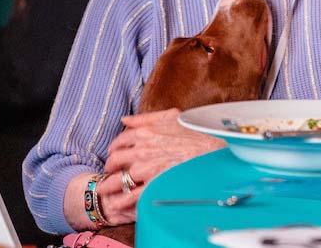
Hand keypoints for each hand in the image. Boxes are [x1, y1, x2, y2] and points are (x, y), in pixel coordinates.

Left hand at [101, 109, 225, 220]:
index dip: (115, 148)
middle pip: (114, 160)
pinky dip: (121, 201)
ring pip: (118, 179)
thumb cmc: (196, 131)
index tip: (115, 153)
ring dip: (109, 185)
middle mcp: (141, 150)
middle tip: (111, 171)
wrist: (214, 147)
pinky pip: (131, 196)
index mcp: (145, 132)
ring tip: (106, 190)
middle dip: (110, 166)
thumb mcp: (172, 115)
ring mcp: (146, 169)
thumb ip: (147, 117)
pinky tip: (116, 205)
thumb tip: (125, 119)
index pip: (119, 141)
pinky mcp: (154, 184)